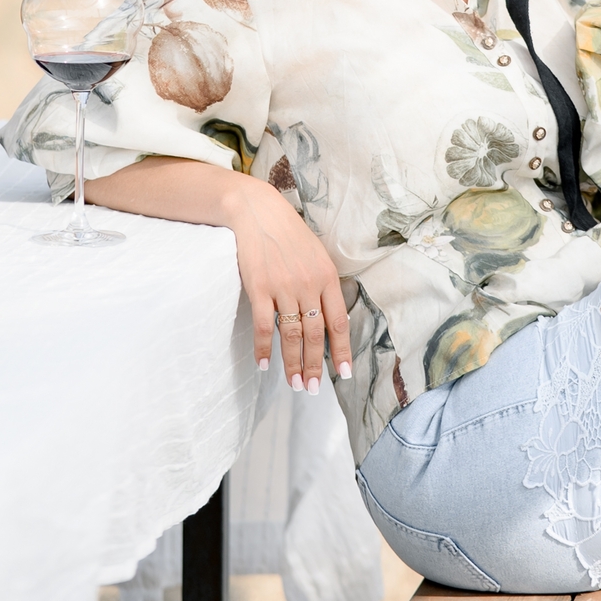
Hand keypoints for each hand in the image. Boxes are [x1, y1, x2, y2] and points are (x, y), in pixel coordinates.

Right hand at [225, 179, 351, 390]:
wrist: (258, 211)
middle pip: (315, 335)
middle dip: (315, 366)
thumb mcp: (316, 254)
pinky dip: (264, 348)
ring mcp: (283, 287)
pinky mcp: (259, 287)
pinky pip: (263, 325)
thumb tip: (330, 318)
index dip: (341, 351)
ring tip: (294, 383)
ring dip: (293, 364)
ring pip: (291, 335)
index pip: (338, 322)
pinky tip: (265, 364)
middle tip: (312, 389)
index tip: (342, 374)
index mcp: (327, 277)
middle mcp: (308, 284)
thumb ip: (323, 284)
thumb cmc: (289, 234)